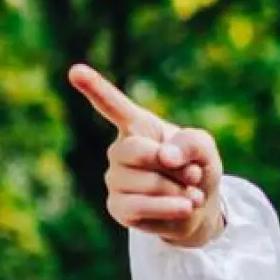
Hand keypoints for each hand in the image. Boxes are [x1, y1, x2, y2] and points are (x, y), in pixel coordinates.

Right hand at [67, 63, 224, 247]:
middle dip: (171, 165)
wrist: (196, 208)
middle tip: (193, 174)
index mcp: (137, 126)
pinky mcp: (117, 208)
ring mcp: (115, 180)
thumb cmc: (196, 168)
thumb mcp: (204, 148)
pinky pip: (141, 206)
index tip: (75, 71)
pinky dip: (169, 207)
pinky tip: (185, 207)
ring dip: (178, 190)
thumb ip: (191, 143)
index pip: (113, 105)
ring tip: (191, 194)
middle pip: (136, 150)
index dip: (94, 88)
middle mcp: (119, 150)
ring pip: (146, 183)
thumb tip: (165, 156)